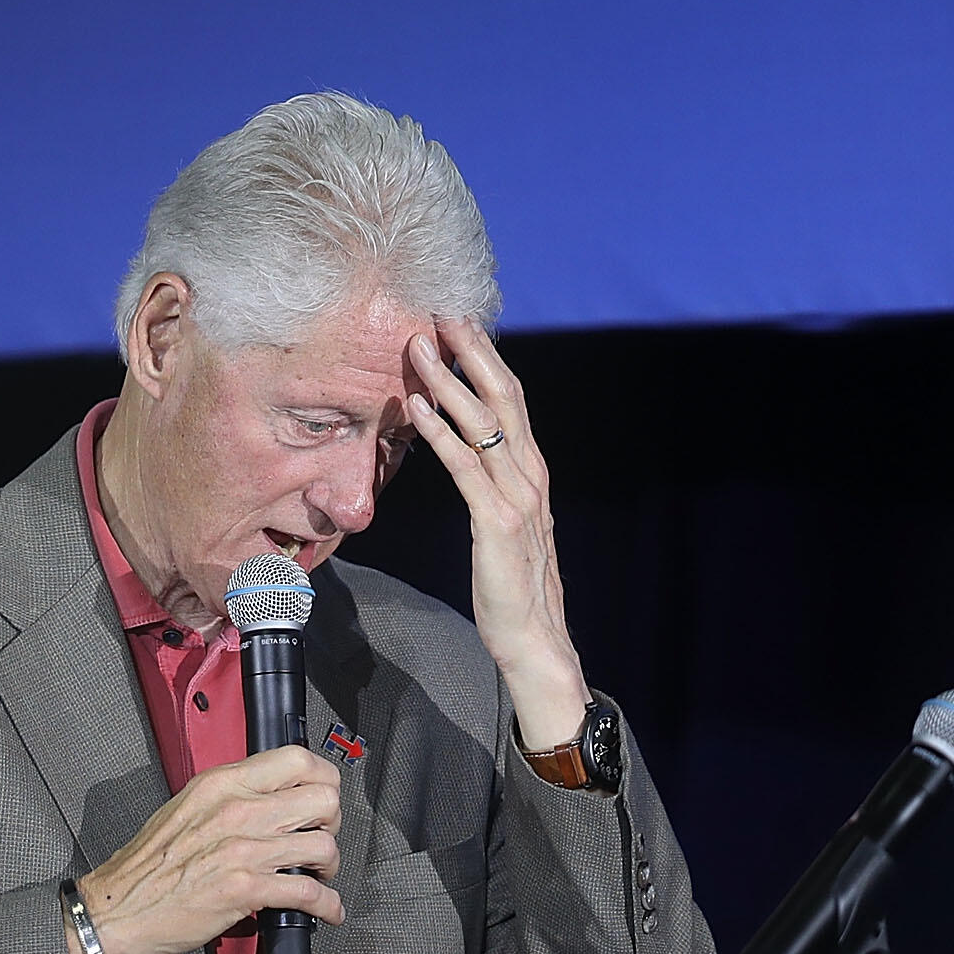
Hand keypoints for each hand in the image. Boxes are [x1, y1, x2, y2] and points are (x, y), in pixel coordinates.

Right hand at [73, 745, 345, 953]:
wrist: (115, 909)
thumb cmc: (145, 866)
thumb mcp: (185, 808)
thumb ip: (227, 797)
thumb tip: (267, 797)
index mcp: (221, 783)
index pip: (296, 759)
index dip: (323, 778)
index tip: (323, 795)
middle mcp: (237, 810)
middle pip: (322, 799)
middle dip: (331, 821)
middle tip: (320, 835)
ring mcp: (243, 849)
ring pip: (323, 845)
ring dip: (330, 865)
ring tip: (319, 874)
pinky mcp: (245, 890)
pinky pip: (309, 893)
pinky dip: (327, 905)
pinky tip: (326, 910)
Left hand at [404, 320, 590, 750]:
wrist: (536, 639)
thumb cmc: (514, 587)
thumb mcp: (506, 525)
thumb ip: (493, 486)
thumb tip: (469, 455)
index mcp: (533, 472)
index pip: (513, 401)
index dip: (488, 359)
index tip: (460, 325)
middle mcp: (531, 475)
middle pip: (504, 397)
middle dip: (473, 352)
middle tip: (442, 313)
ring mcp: (518, 497)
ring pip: (483, 424)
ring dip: (448, 382)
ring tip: (418, 348)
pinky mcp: (497, 523)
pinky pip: (465, 468)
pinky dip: (441, 434)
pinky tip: (417, 409)